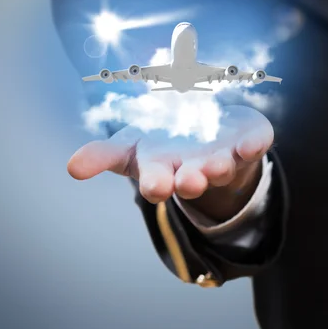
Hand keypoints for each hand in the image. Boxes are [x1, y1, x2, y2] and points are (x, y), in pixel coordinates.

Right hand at [68, 105, 273, 219]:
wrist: (207, 140)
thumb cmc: (163, 145)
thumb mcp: (129, 146)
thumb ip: (103, 154)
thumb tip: (72, 167)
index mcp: (162, 170)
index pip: (155, 179)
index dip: (154, 183)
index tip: (154, 187)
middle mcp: (193, 168)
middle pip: (190, 179)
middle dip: (188, 181)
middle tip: (188, 181)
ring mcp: (223, 156)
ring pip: (222, 166)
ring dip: (218, 166)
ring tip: (214, 166)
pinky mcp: (247, 141)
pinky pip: (255, 143)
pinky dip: (255, 143)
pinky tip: (254, 142)